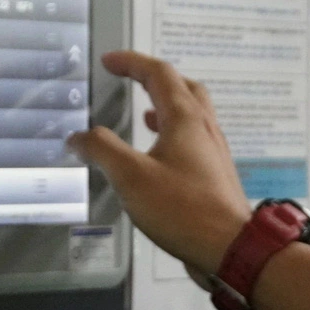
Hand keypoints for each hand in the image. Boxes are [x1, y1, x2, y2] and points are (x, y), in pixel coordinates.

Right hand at [67, 51, 251, 276]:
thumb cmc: (182, 208)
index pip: (159, 74)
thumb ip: (102, 151)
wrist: (231, 247)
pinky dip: (173, 133)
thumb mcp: (131, 177)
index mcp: (186, 118)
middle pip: (184, 87)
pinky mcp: (215, 174)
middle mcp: (204, 127)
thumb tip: (78, 136)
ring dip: (168, 106)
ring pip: (193, 114)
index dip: (132, 62)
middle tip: (132, 79)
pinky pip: (194, 140)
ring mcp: (213, 151)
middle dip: (156, 78)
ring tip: (145, 113)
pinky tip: (160, 154)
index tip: (109, 61)